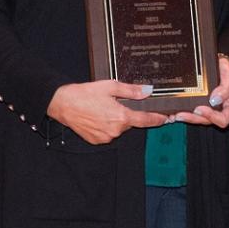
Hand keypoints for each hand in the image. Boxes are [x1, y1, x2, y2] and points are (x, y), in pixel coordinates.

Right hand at [47, 80, 168, 144]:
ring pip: (118, 128)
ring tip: (101, 109)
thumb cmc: (84, 93)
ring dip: (115, 120)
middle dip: (126, 114)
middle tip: (114, 103)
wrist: (62, 104)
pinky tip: (96, 117)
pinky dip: (106, 126)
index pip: (146, 120)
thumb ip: (131, 91)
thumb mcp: (110, 87)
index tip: (166, 118)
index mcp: (121, 116)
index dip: (158, 119)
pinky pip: (108, 133)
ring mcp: (106, 137)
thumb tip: (148, 91)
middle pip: (130, 123)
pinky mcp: (97, 141)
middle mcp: (116, 130)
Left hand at [174, 54, 228, 128]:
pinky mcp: (200, 104)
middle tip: (181, 114)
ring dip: (187, 117)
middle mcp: (220, 109)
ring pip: (198, 118)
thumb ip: (226, 87)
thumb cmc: (226, 69)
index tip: (200, 109)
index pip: (224, 118)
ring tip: (176, 114)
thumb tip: (216, 100)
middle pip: (207, 120)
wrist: (217, 62)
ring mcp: (209, 108)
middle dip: (193, 118)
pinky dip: (184, 112)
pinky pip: (192, 112)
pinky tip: (175, 111)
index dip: (212, 117)